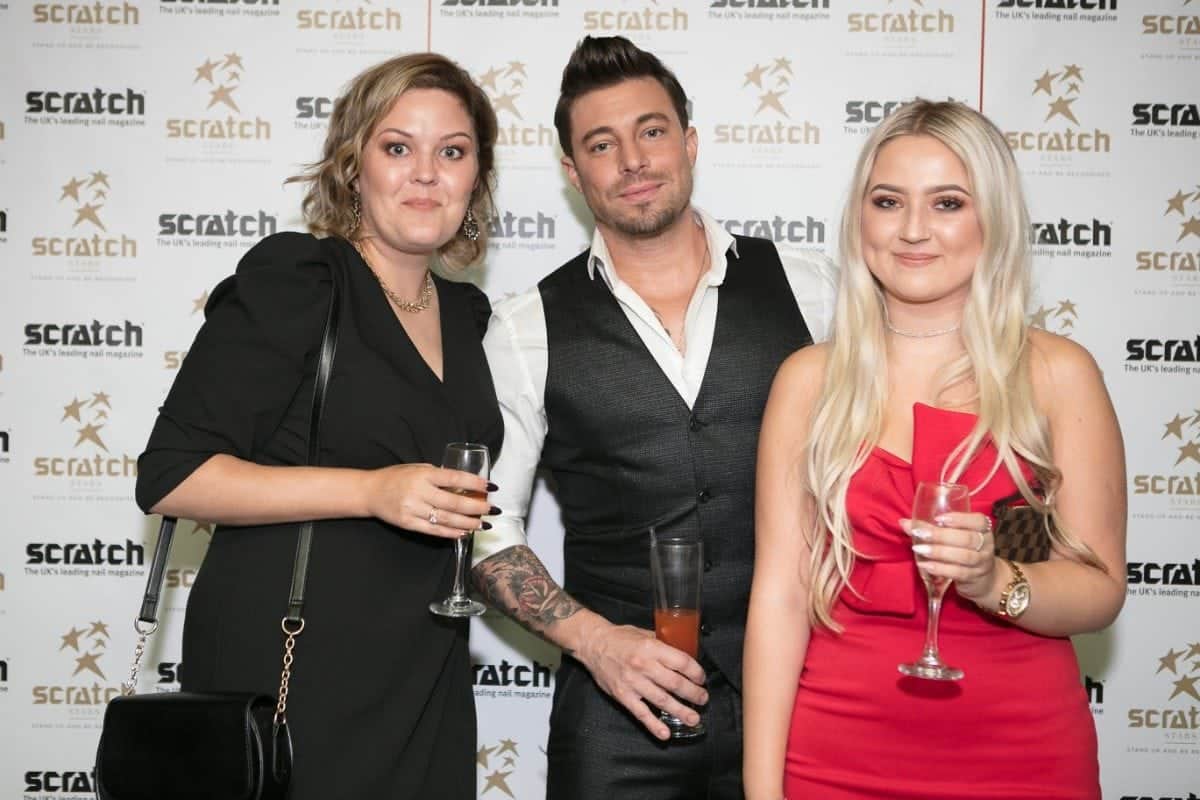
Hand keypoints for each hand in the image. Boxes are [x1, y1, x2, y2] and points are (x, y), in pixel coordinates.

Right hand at [364, 463, 492, 538]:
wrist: (370, 492)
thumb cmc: (396, 477)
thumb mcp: (418, 468)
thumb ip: (439, 476)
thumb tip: (464, 484)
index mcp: (423, 475)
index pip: (454, 478)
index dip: (474, 484)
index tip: (490, 487)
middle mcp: (419, 492)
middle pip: (454, 503)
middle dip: (477, 508)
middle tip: (492, 509)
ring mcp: (413, 509)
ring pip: (447, 519)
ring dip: (468, 523)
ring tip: (483, 524)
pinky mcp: (409, 524)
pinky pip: (434, 530)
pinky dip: (451, 533)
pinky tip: (464, 532)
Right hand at [574, 621, 708, 739]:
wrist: (593, 645)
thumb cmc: (620, 638)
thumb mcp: (644, 633)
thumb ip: (663, 644)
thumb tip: (684, 652)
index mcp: (651, 648)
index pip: (681, 662)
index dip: (695, 672)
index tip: (701, 678)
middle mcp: (643, 666)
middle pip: (675, 684)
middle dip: (693, 693)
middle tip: (703, 699)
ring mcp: (633, 683)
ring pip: (662, 700)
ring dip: (681, 711)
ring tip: (694, 718)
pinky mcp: (623, 696)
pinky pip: (641, 713)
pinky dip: (654, 725)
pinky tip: (666, 733)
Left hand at [900, 512, 996, 601]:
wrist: (985, 581)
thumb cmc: (965, 551)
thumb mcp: (956, 538)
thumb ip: (933, 529)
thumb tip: (905, 523)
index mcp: (982, 530)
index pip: (978, 521)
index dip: (960, 519)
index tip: (940, 518)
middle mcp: (985, 545)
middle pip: (968, 538)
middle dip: (942, 535)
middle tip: (920, 534)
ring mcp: (981, 563)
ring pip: (963, 556)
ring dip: (939, 552)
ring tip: (919, 549)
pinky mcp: (973, 578)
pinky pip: (958, 573)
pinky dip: (941, 569)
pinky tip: (926, 565)